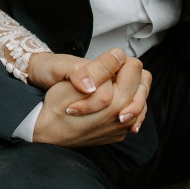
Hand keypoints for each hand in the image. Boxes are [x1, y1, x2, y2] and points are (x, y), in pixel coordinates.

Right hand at [32, 55, 146, 145]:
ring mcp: (121, 128)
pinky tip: (109, 101)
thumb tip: (119, 54)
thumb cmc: (56, 106)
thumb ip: (99, 68)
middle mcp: (123, 117)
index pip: (134, 67)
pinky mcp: (117, 133)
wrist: (46, 133)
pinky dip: (125, 104)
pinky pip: (133, 114)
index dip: (119, 59)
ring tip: (107, 85)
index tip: (104, 63)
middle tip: (106, 73)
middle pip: (142, 82)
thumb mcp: (73, 83)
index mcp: (115, 101)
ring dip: (129, 88)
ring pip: (140, 98)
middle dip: (127, 73)